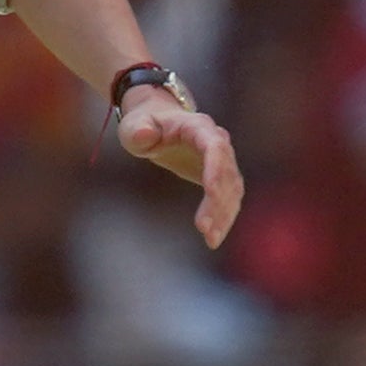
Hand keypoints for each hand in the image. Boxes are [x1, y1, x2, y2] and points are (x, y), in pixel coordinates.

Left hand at [116, 86, 243, 248]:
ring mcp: (223, 160)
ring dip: (224, 215)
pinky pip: (228, 198)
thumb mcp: (134, 126)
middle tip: (204, 228)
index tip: (210, 191)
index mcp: (198, 127)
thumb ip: (138, 130)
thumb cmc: (145, 125)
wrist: (159, 125)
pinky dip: (223, 218)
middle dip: (218, 201)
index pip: (214, 146)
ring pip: (232, 189)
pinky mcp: (221, 177)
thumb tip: (145, 134)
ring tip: (211, 240)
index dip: (215, 167)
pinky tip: (214, 237)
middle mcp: (218, 141)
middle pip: (226, 172)